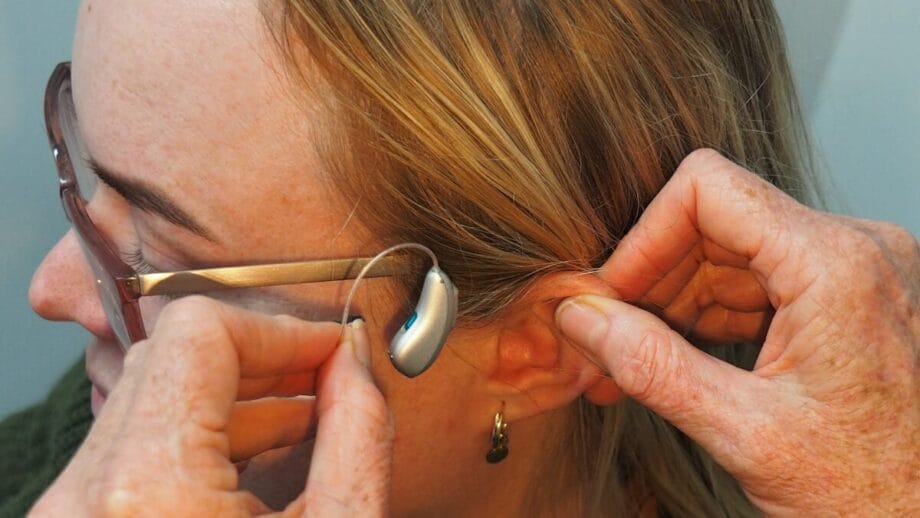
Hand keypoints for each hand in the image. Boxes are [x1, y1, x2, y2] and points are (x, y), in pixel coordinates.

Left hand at [31, 296, 392, 516]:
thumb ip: (358, 435)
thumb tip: (357, 361)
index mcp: (149, 491)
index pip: (199, 331)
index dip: (280, 328)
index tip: (331, 349)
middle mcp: (86, 496)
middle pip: (170, 358)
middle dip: (262, 359)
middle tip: (327, 376)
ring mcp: (70, 512)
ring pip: (148, 400)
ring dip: (235, 397)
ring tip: (308, 418)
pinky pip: (132, 448)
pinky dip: (200, 437)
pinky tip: (258, 457)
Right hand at [556, 149, 919, 515]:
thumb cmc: (873, 493)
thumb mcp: (747, 435)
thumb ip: (653, 368)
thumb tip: (583, 318)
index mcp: (835, 266)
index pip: (706, 189)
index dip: (643, 238)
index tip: (611, 295)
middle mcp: (853, 248)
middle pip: (713, 222)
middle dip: (652, 282)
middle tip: (608, 342)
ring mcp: (853, 269)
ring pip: (729, 250)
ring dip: (673, 304)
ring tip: (633, 366)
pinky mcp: (846, 294)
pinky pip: (757, 279)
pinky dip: (709, 315)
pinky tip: (679, 362)